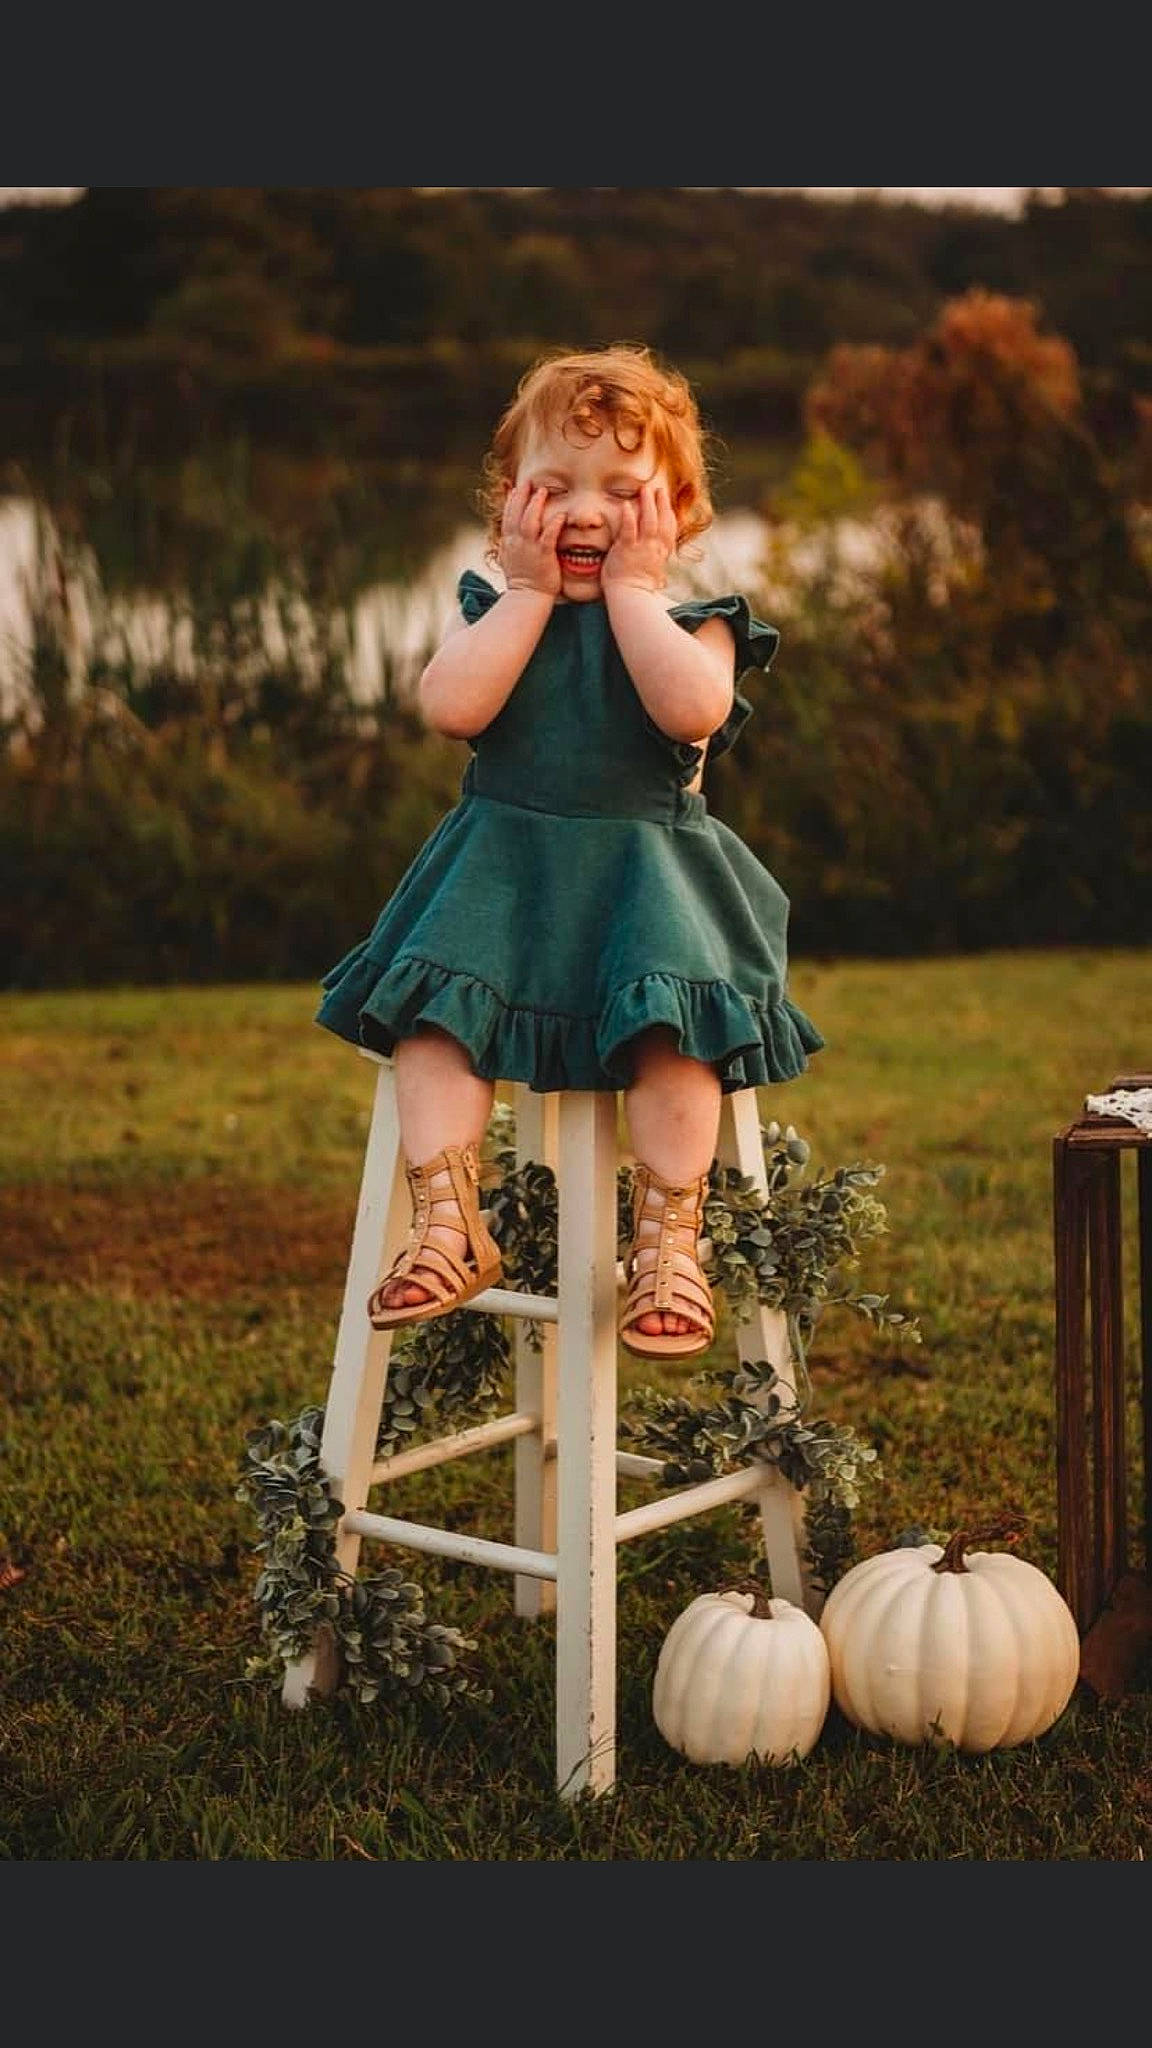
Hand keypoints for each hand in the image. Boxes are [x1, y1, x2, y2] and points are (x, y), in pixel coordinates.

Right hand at [498, 481, 564, 598]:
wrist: (527, 597)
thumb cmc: (522, 581)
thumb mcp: (508, 559)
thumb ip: (509, 545)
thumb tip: (508, 536)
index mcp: (508, 543)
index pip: (507, 516)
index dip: (511, 501)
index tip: (516, 488)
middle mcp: (516, 542)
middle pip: (516, 513)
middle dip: (521, 496)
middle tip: (528, 482)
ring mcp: (529, 548)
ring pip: (530, 520)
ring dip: (536, 504)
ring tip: (543, 491)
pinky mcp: (543, 555)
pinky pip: (548, 536)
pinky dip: (553, 524)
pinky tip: (560, 515)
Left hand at [601, 481, 677, 596]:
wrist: (629, 599)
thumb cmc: (637, 590)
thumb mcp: (653, 575)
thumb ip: (655, 563)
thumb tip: (660, 568)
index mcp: (661, 554)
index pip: (669, 531)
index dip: (670, 515)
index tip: (668, 505)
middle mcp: (654, 549)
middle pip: (662, 521)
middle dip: (662, 504)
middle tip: (660, 490)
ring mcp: (641, 548)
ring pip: (649, 521)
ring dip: (648, 504)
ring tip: (645, 489)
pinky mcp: (626, 550)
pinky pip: (629, 530)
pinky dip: (628, 517)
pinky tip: (626, 505)